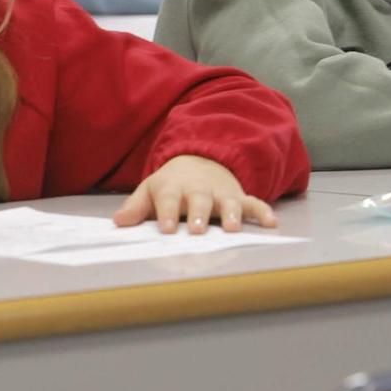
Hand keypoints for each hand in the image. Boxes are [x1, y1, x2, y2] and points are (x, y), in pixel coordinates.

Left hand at [112, 154, 276, 234]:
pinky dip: (264, 212)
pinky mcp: (239, 197)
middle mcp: (199, 189)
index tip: (167, 229)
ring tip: (232, 229)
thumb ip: (136, 207)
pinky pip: (254, 204)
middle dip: (199, 214)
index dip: (167, 213)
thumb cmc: (171, 184)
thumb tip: (118, 222)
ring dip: (230, 214)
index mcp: (173, 187)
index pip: (168, 199)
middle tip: (198, 230)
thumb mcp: (150, 189)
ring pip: (227, 202)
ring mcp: (221, 193)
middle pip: (199, 200)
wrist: (200, 160)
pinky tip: (272, 223)